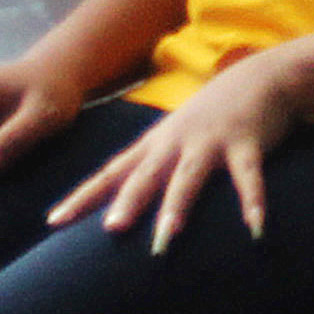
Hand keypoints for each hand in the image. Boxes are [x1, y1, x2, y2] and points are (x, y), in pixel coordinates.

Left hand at [45, 49, 299, 249]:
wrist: (259, 76)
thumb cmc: (210, 118)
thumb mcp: (175, 139)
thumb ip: (152, 169)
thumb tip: (120, 209)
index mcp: (155, 145)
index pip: (111, 173)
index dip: (83, 197)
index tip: (54, 221)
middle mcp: (176, 142)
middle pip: (146, 174)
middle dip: (128, 201)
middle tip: (109, 230)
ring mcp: (210, 141)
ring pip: (190, 175)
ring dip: (177, 205)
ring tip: (167, 237)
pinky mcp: (246, 142)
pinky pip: (247, 176)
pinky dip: (252, 200)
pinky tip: (255, 228)